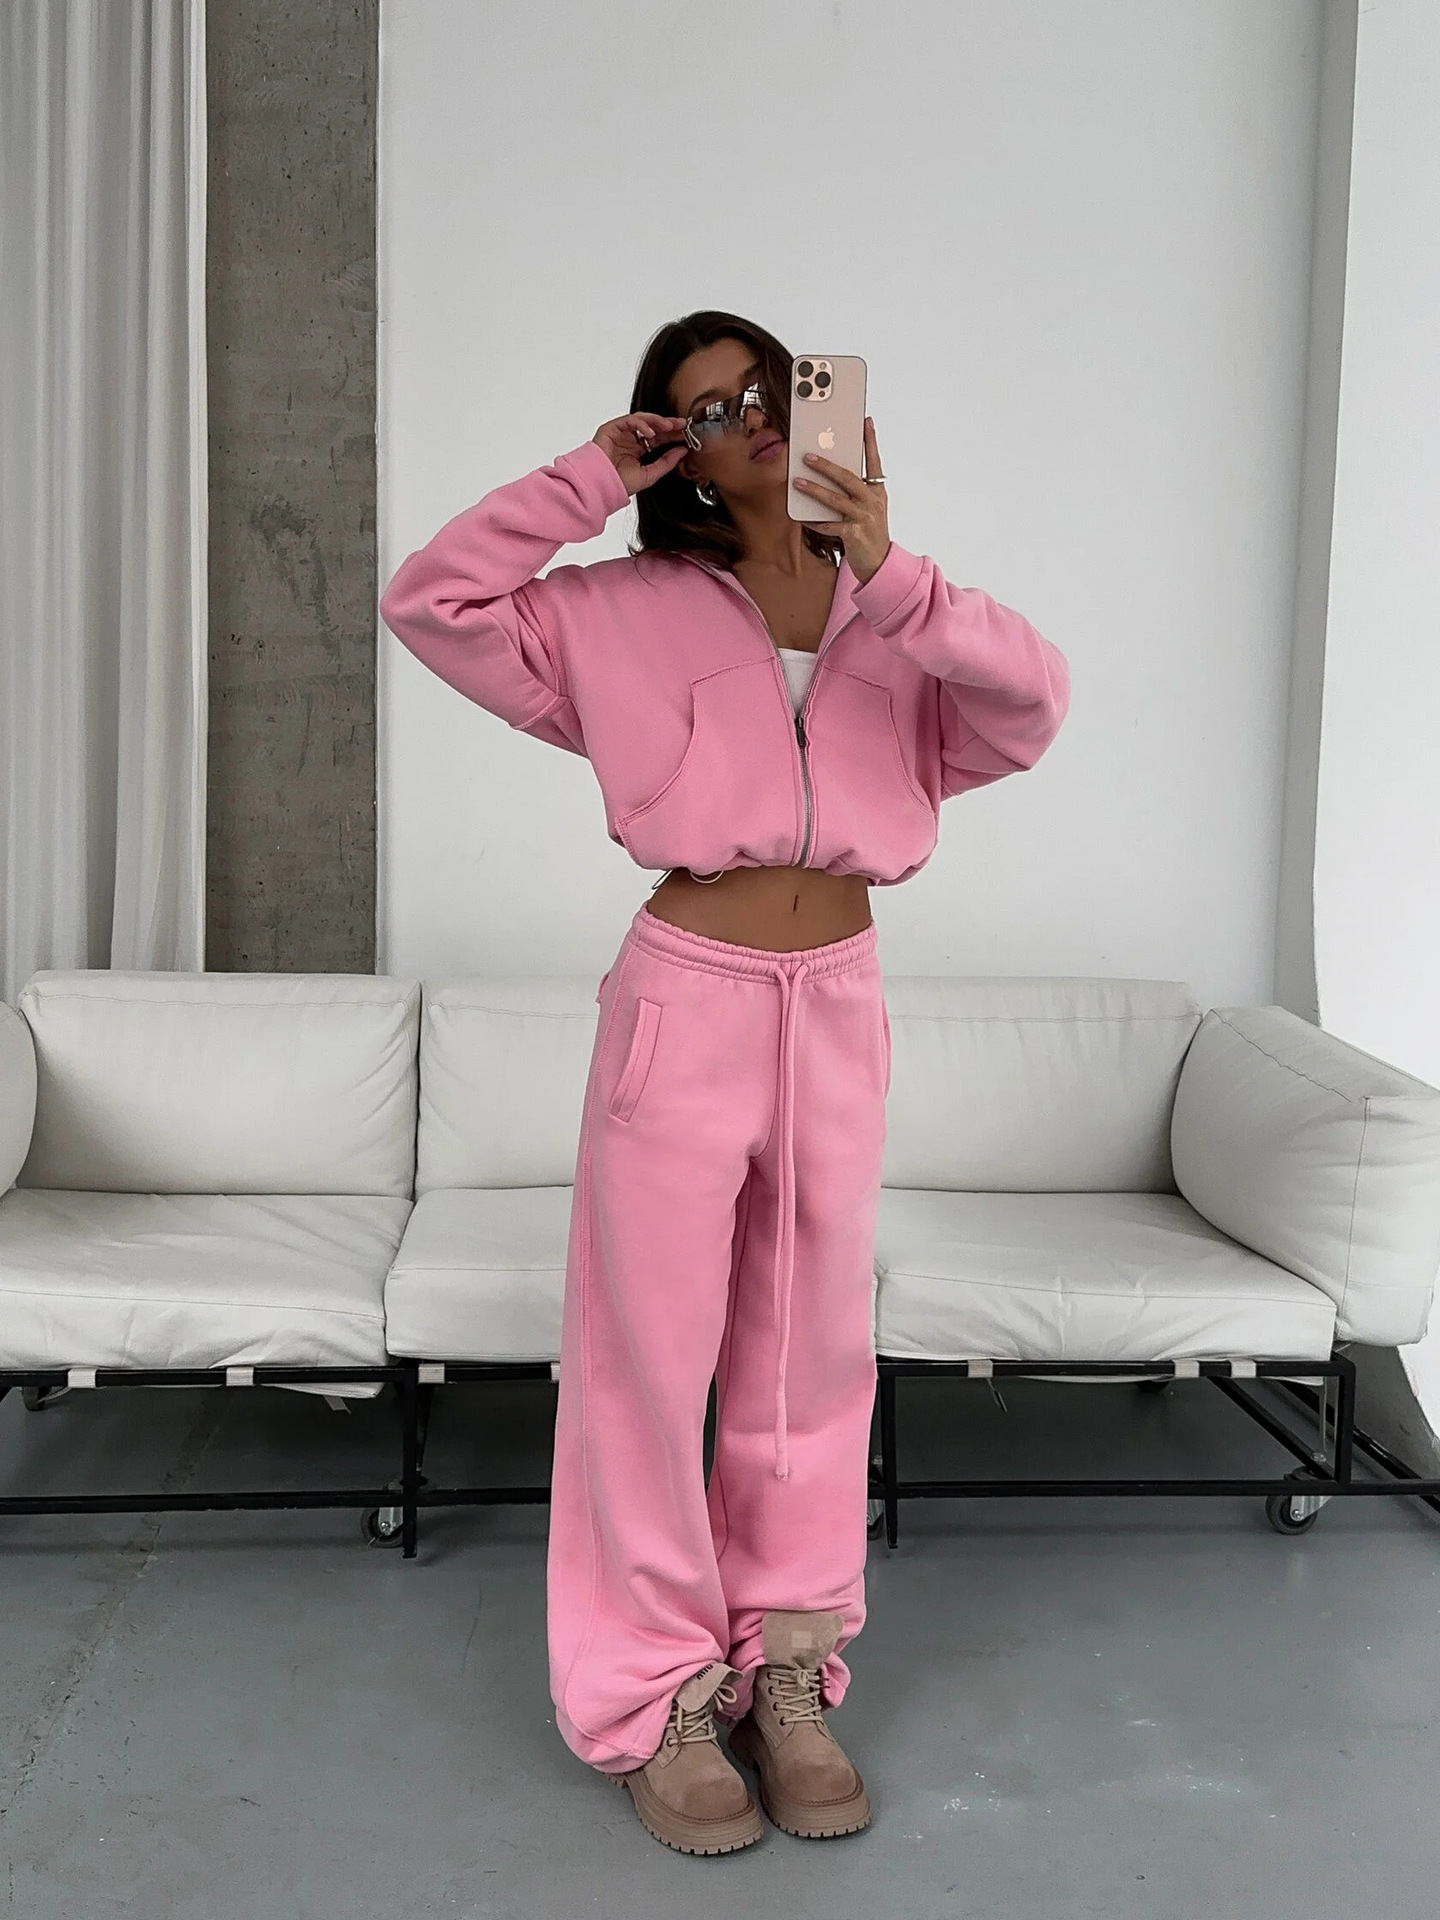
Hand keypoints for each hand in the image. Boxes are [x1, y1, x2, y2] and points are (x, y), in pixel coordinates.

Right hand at [593, 412, 689, 496]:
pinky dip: (641, 423)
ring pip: (642, 420)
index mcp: (639, 450)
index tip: (685, 433)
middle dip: (667, 424)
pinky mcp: (611, 429)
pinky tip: (650, 432)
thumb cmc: (621, 484)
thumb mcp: (651, 474)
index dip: (672, 435)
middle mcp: (631, 440)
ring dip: (657, 421)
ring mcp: (621, 433)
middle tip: (680, 425)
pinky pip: (629, 420)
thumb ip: (667, 462)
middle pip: (652, 426)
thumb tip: (683, 450)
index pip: (659, 438)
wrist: (602, 487)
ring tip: (668, 427)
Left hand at [792, 416, 890, 583]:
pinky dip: (815, 521)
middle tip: (807, 456)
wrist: (878, 563)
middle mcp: (872, 502)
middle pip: (847, 477)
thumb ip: (855, 492)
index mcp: (877, 492)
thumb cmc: (870, 532)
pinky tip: (803, 518)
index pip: (874, 461)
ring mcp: (864, 518)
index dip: (871, 441)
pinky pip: (830, 525)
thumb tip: (832, 474)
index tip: (866, 422)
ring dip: (814, 490)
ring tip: (797, 482)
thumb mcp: (869, 508)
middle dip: (826, 466)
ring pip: (835, 499)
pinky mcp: (854, 534)